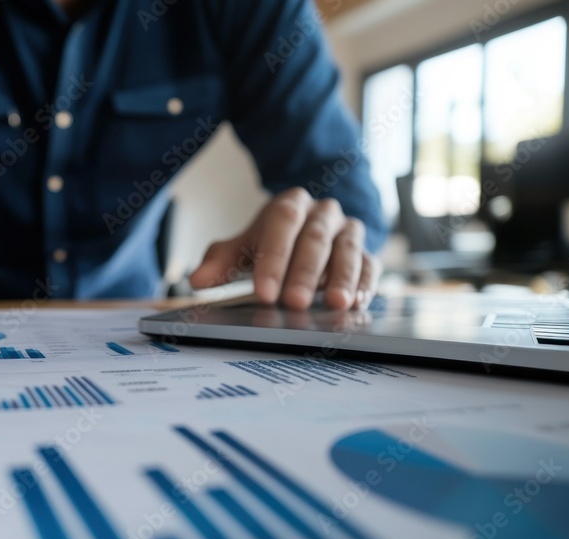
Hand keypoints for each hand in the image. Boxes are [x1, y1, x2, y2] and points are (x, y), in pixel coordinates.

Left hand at [189, 187, 379, 309]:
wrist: (307, 233)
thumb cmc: (271, 243)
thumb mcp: (242, 248)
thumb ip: (220, 262)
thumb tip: (197, 280)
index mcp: (290, 205)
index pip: (281, 224)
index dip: (273, 259)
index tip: (263, 292)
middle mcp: (323, 213)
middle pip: (315, 238)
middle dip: (304, 273)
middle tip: (294, 302)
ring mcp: (348, 231)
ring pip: (348, 250)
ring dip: (342, 278)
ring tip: (335, 304)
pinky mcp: (367, 253)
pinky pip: (370, 266)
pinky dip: (366, 285)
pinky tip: (358, 303)